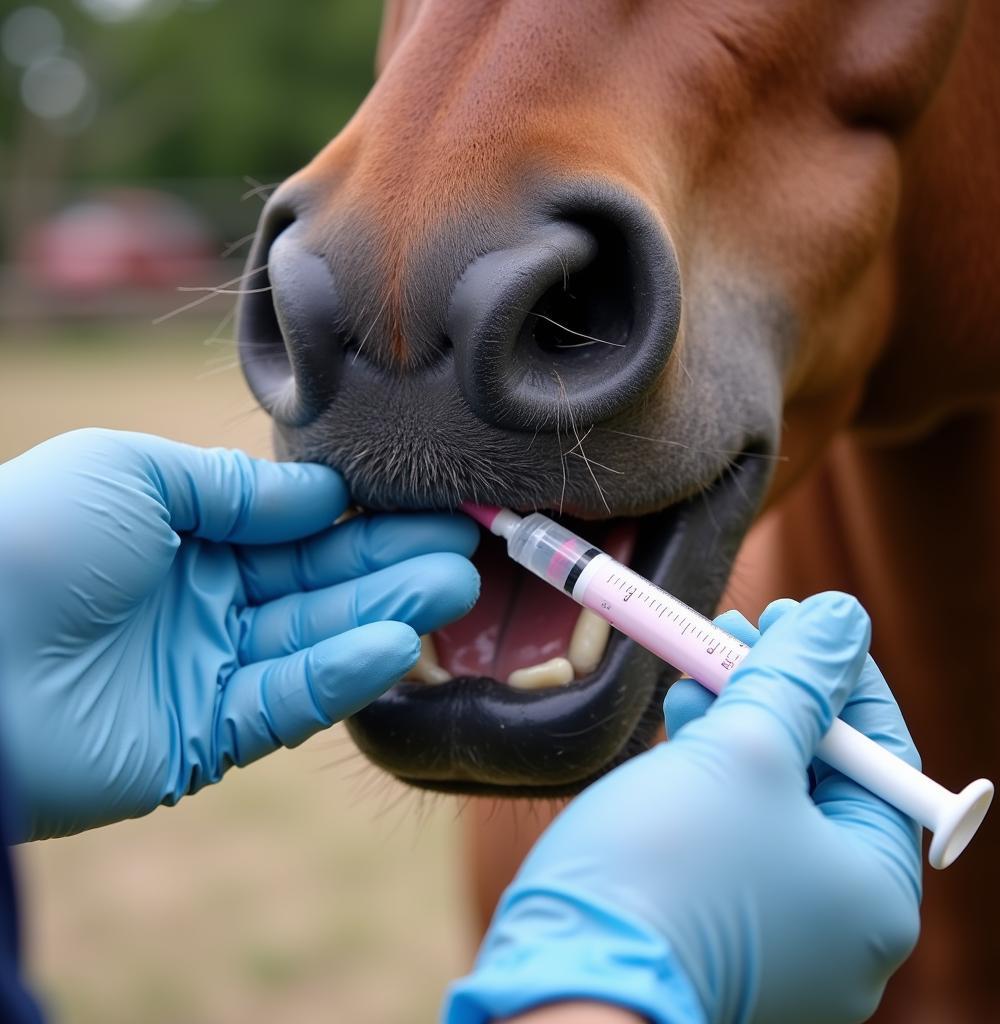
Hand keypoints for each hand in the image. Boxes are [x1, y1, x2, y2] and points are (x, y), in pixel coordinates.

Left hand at [0, 429, 478, 839]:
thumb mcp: (131, 471)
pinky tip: (397, 644)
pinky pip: (287, 701)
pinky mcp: (204, 737)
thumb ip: (234, 487)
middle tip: (466, 545)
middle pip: (319, 583)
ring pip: (316, 641)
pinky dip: (342, 675)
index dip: (360, 517)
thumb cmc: (28, 540)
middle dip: (391, 562)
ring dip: (387, 614)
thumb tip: (322, 496)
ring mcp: (207, 670)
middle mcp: (204, 601)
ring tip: (454, 585)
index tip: (427, 501)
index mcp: (183, 535)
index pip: (294, 528)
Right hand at [446, 593, 922, 1023]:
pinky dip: (708, 769)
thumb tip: (843, 617)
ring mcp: (772, 932)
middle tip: (736, 631)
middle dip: (776, 694)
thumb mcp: (746, 750)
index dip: (840, 676)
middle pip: (821, 776)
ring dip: (735, 722)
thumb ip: (799, 679)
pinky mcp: (713, 927)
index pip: (882, 759)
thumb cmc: (671, 866)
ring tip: (695, 667)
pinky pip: (729, 829)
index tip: (798, 618)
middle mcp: (835, 925)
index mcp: (875, 894)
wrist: (567, 975)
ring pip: (767, 798)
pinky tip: (679, 720)